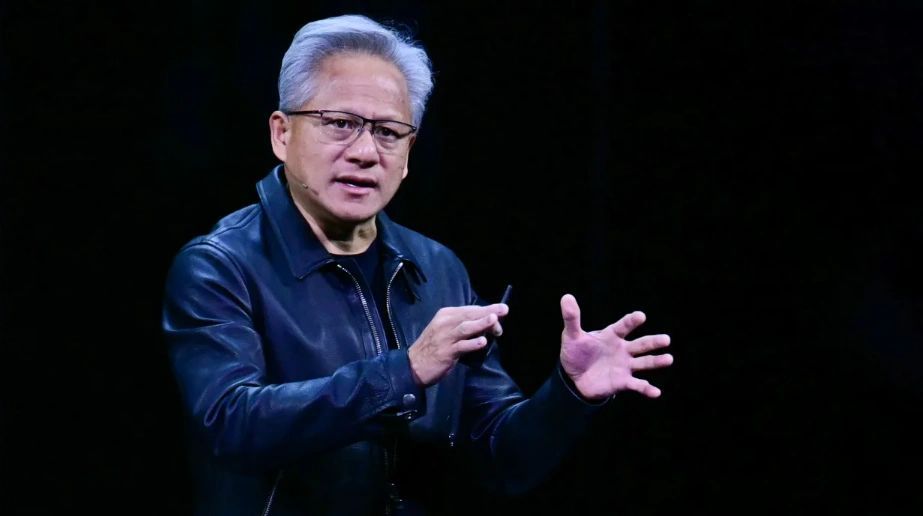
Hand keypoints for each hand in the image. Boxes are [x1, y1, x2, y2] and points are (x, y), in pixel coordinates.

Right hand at [407, 303, 507, 386]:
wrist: (413, 365)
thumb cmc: (432, 348)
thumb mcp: (445, 331)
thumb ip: (462, 327)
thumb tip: (486, 326)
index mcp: (445, 315)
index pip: (469, 310)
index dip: (486, 310)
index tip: (501, 310)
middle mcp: (445, 323)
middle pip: (469, 315)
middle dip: (488, 312)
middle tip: (504, 310)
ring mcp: (445, 337)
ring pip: (465, 327)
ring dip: (481, 323)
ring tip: (495, 320)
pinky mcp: (445, 352)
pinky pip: (461, 346)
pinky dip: (472, 343)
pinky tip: (483, 342)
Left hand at [558, 294, 672, 400]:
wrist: (574, 377)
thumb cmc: (576, 352)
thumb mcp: (572, 335)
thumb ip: (572, 318)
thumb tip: (566, 297)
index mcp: (611, 336)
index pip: (623, 326)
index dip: (631, 321)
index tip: (641, 316)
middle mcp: (622, 349)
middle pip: (641, 344)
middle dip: (653, 342)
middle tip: (666, 339)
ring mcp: (625, 366)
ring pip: (644, 362)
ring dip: (656, 361)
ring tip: (669, 359)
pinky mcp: (623, 382)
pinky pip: (638, 385)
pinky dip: (647, 389)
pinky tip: (656, 392)